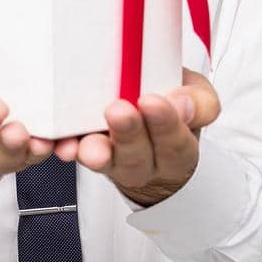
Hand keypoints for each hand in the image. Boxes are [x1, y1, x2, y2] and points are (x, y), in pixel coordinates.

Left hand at [51, 68, 221, 206]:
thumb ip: (198, 101)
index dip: (164, 124)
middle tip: (118, 111)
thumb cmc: (172, 107)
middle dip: (127, 134)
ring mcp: (113, 160)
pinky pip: (75, 154)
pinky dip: (67, 149)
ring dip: (96, 151)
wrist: (150, 128)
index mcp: (177, 148)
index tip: (152, 102)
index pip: (175, 143)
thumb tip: (181, 102)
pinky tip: (63, 145)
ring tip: (89, 143)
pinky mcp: (86, 152)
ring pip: (106, 162)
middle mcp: (145, 161)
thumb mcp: (197, 99)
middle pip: (137, 156)